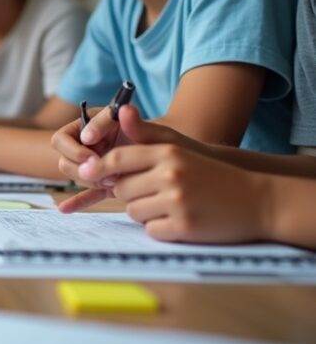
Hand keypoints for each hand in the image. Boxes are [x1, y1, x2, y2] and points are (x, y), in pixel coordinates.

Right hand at [58, 105, 205, 211]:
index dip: (77, 146)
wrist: (189, 173)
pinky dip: (76, 200)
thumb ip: (138, 125)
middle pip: (66, 155)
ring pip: (75, 173)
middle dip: (82, 165)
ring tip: (112, 184)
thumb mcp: (158, 135)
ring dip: (87, 181)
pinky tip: (65, 209)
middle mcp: (94, 143)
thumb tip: (123, 109)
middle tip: (105, 174)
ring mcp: (98, 164)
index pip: (70, 134)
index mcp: (100, 125)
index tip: (94, 154)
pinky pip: (86, 192)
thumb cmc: (175, 148)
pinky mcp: (105, 183)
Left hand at [64, 143, 272, 243]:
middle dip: (130, 193)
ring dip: (146, 212)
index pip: (117, 161)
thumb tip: (119, 112)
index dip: (98, 169)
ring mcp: (178, 202)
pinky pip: (151, 230)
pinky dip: (161, 229)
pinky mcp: (184, 227)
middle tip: (152, 193)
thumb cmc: (211, 173)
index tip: (86, 175)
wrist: (258, 200)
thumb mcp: (180, 148)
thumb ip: (145, 134)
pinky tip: (181, 220)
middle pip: (122, 189)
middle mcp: (171, 175)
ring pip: (134, 211)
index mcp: (168, 154)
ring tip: (171, 205)